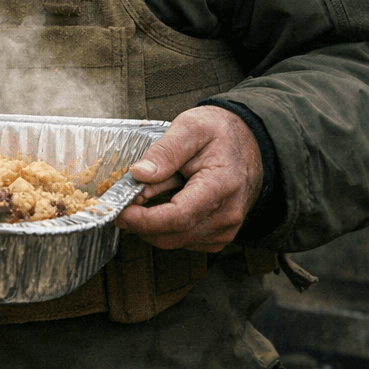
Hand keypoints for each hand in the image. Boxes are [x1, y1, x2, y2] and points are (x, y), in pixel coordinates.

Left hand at [116, 106, 263, 252]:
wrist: (248, 143)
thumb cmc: (220, 134)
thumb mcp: (190, 127)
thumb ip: (165, 151)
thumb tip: (140, 173)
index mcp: (221, 186)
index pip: (178, 217)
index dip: (144, 219)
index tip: (120, 210)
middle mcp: (227, 213)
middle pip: (174, 235)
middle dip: (141, 224)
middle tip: (121, 203)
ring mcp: (225, 228)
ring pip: (176, 241)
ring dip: (152, 223)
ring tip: (149, 192)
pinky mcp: (218, 235)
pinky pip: (184, 240)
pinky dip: (165, 226)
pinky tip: (165, 202)